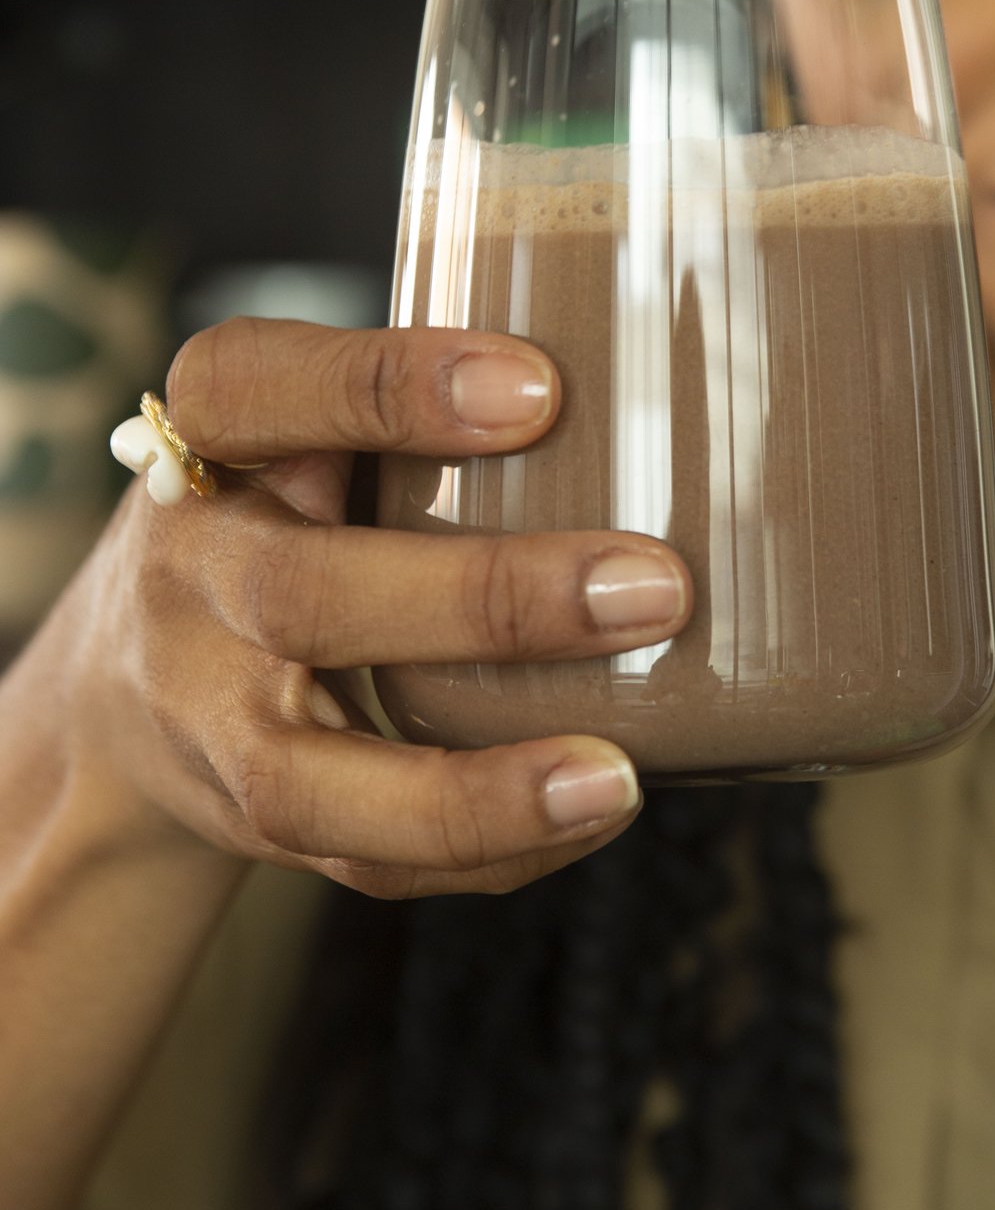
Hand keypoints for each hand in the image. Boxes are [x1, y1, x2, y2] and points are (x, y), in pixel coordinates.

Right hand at [52, 319, 691, 899]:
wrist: (127, 665)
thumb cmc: (280, 496)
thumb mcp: (304, 413)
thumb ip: (414, 387)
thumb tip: (648, 349)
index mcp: (207, 440)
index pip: (259, 388)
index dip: (388, 387)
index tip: (541, 388)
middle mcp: (192, 577)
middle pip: (301, 595)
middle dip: (482, 601)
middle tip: (653, 586)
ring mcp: (207, 715)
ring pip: (308, 776)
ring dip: (472, 787)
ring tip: (614, 777)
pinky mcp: (251, 817)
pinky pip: (359, 860)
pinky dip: (482, 849)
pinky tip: (591, 811)